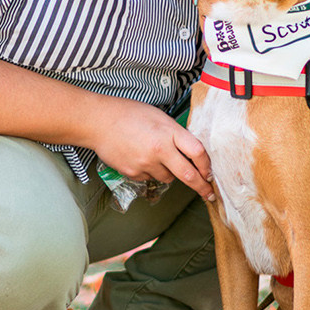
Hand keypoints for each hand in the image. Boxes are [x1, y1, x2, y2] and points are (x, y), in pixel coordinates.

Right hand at [87, 99, 215, 200]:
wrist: (98, 122)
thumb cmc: (129, 114)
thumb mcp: (159, 117)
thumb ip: (176, 134)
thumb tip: (191, 151)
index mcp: (169, 132)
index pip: (198, 152)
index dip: (207, 166)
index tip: (210, 173)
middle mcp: (160, 150)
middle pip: (188, 175)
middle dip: (201, 187)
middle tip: (209, 195)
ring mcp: (146, 164)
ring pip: (168, 178)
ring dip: (169, 172)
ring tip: (155, 155)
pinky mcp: (133, 173)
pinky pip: (150, 178)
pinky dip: (150, 172)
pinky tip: (140, 157)